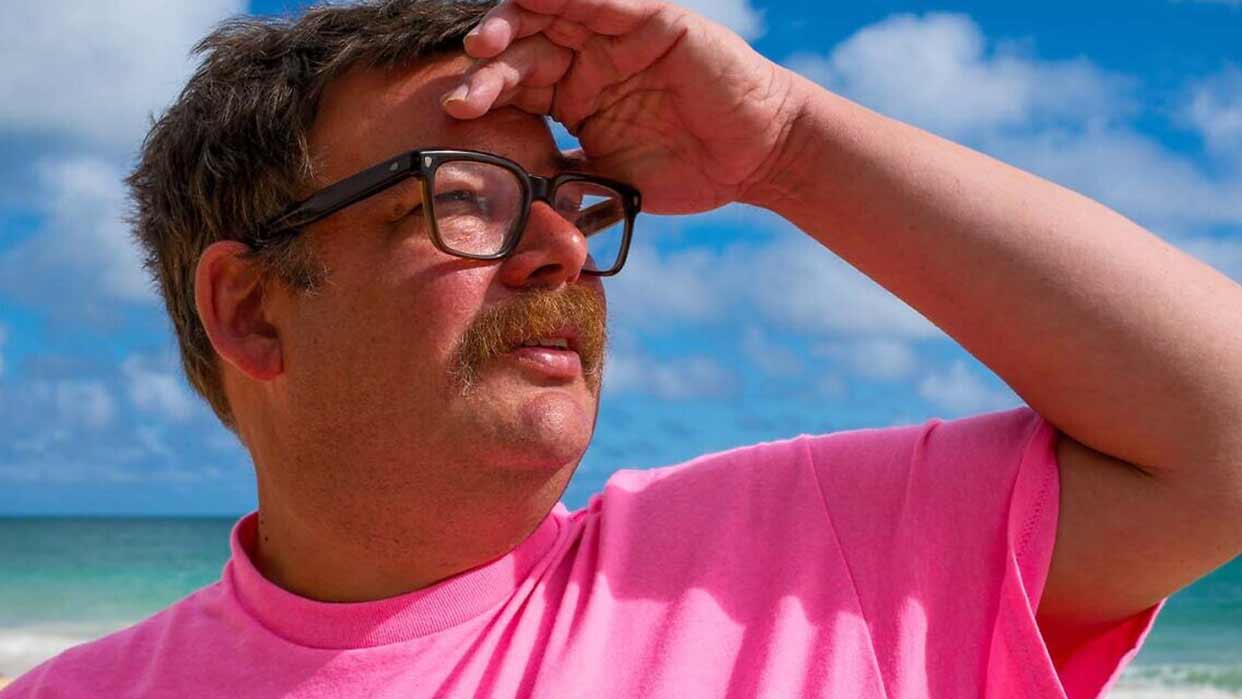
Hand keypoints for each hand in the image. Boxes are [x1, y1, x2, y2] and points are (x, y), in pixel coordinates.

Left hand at [443, 0, 803, 214]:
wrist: (752, 160)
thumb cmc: (687, 171)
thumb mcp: (607, 180)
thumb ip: (562, 176)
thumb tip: (508, 204)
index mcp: (571, 94)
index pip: (515, 84)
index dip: (483, 93)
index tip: (454, 112)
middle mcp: (587, 57)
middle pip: (523, 46)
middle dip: (488, 66)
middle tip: (463, 91)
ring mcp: (617, 34)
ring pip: (553, 14)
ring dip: (514, 22)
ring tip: (483, 44)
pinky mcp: (653, 20)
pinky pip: (606, 2)